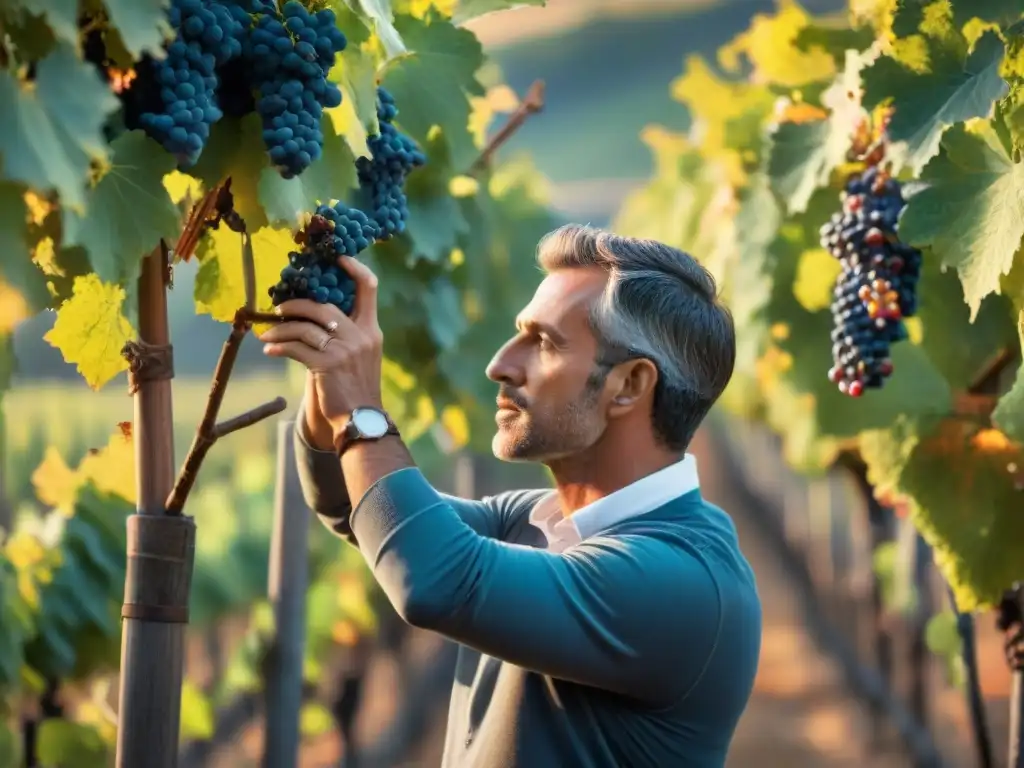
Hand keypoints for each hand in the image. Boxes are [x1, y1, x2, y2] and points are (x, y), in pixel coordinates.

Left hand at [259, 256, 383, 444]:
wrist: (361, 420)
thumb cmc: (356, 387)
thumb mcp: (362, 356)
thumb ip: (347, 334)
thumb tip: (315, 316)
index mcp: (371, 330)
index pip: (369, 287)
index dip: (354, 267)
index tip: (337, 258)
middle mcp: (360, 335)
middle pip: (323, 306)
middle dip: (296, 305)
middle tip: (279, 310)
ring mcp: (345, 350)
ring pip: (304, 327)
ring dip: (281, 330)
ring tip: (267, 335)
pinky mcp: (327, 365)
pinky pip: (296, 348)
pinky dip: (279, 347)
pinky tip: (270, 349)